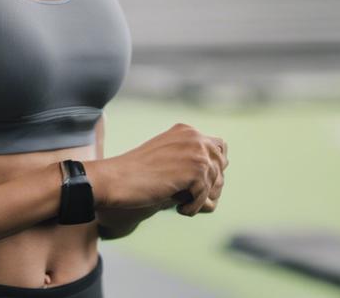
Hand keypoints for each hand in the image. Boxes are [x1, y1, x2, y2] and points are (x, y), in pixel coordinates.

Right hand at [86, 123, 227, 215]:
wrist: (117, 178)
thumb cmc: (137, 173)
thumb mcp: (166, 158)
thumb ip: (189, 161)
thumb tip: (219, 184)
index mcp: (186, 130)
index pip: (219, 146)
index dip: (214, 166)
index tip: (201, 183)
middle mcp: (194, 137)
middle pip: (221, 164)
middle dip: (211, 184)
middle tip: (193, 197)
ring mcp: (196, 152)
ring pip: (215, 182)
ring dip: (201, 198)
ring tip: (184, 205)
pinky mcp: (195, 170)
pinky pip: (205, 196)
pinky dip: (193, 207)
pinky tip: (179, 209)